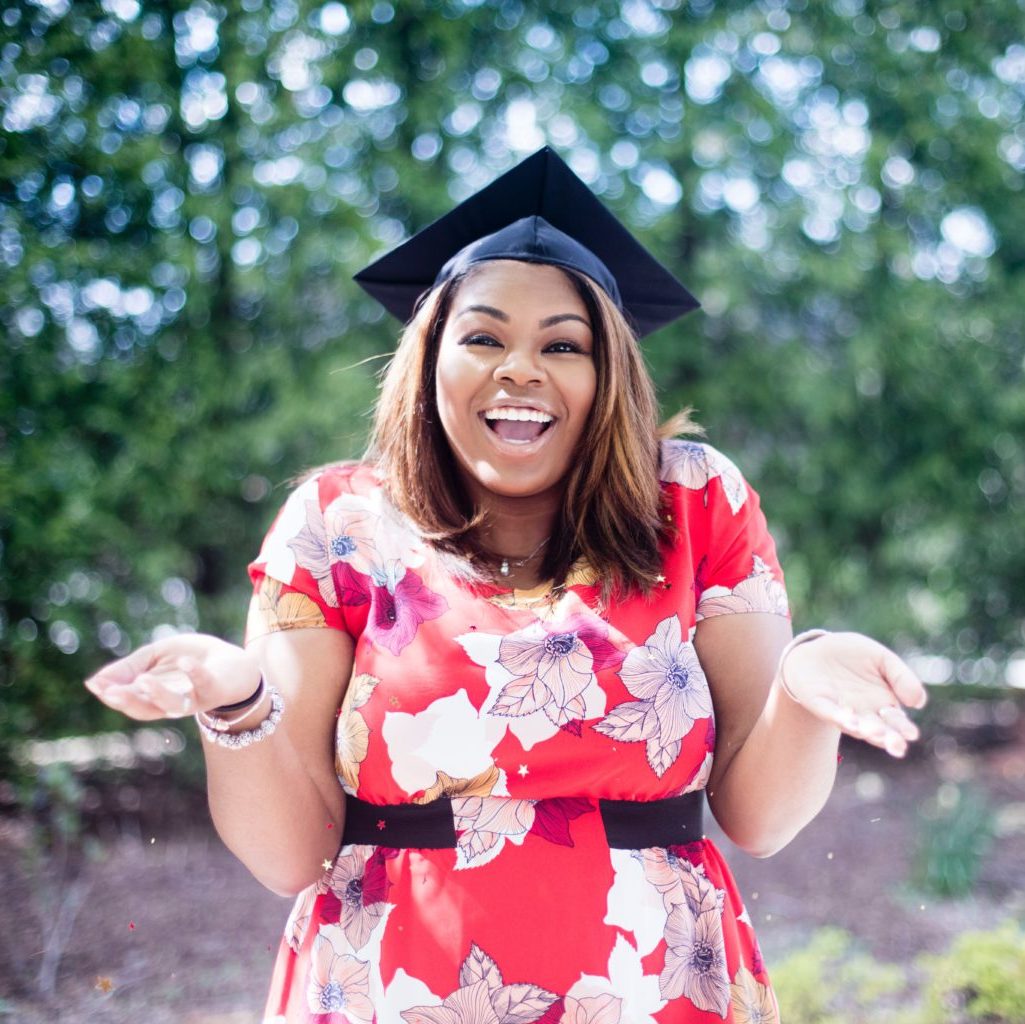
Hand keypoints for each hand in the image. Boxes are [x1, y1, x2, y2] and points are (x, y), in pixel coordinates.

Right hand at [84, 634, 259, 721]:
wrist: (233, 663)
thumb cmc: (191, 658)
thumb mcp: (156, 657)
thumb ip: (130, 667)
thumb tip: (95, 681)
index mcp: (154, 697)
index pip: (129, 700)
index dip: (112, 694)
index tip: (95, 684)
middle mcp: (172, 704)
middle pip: (146, 710)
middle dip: (128, 701)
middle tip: (110, 692)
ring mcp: (194, 699)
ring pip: (173, 705)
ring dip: (157, 693)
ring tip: (143, 680)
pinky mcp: (215, 689)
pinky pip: (205, 684)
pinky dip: (195, 673)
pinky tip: (186, 662)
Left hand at [780, 631, 926, 757]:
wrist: (817, 646)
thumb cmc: (854, 655)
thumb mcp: (882, 659)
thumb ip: (902, 677)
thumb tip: (918, 703)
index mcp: (883, 704)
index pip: (896, 722)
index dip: (903, 729)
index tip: (911, 734)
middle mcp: (863, 713)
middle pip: (878, 730)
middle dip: (887, 739)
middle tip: (897, 746)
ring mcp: (841, 710)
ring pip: (855, 725)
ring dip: (864, 730)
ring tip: (875, 733)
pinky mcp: (820, 703)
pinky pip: (830, 712)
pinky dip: (839, 717)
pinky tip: (848, 721)